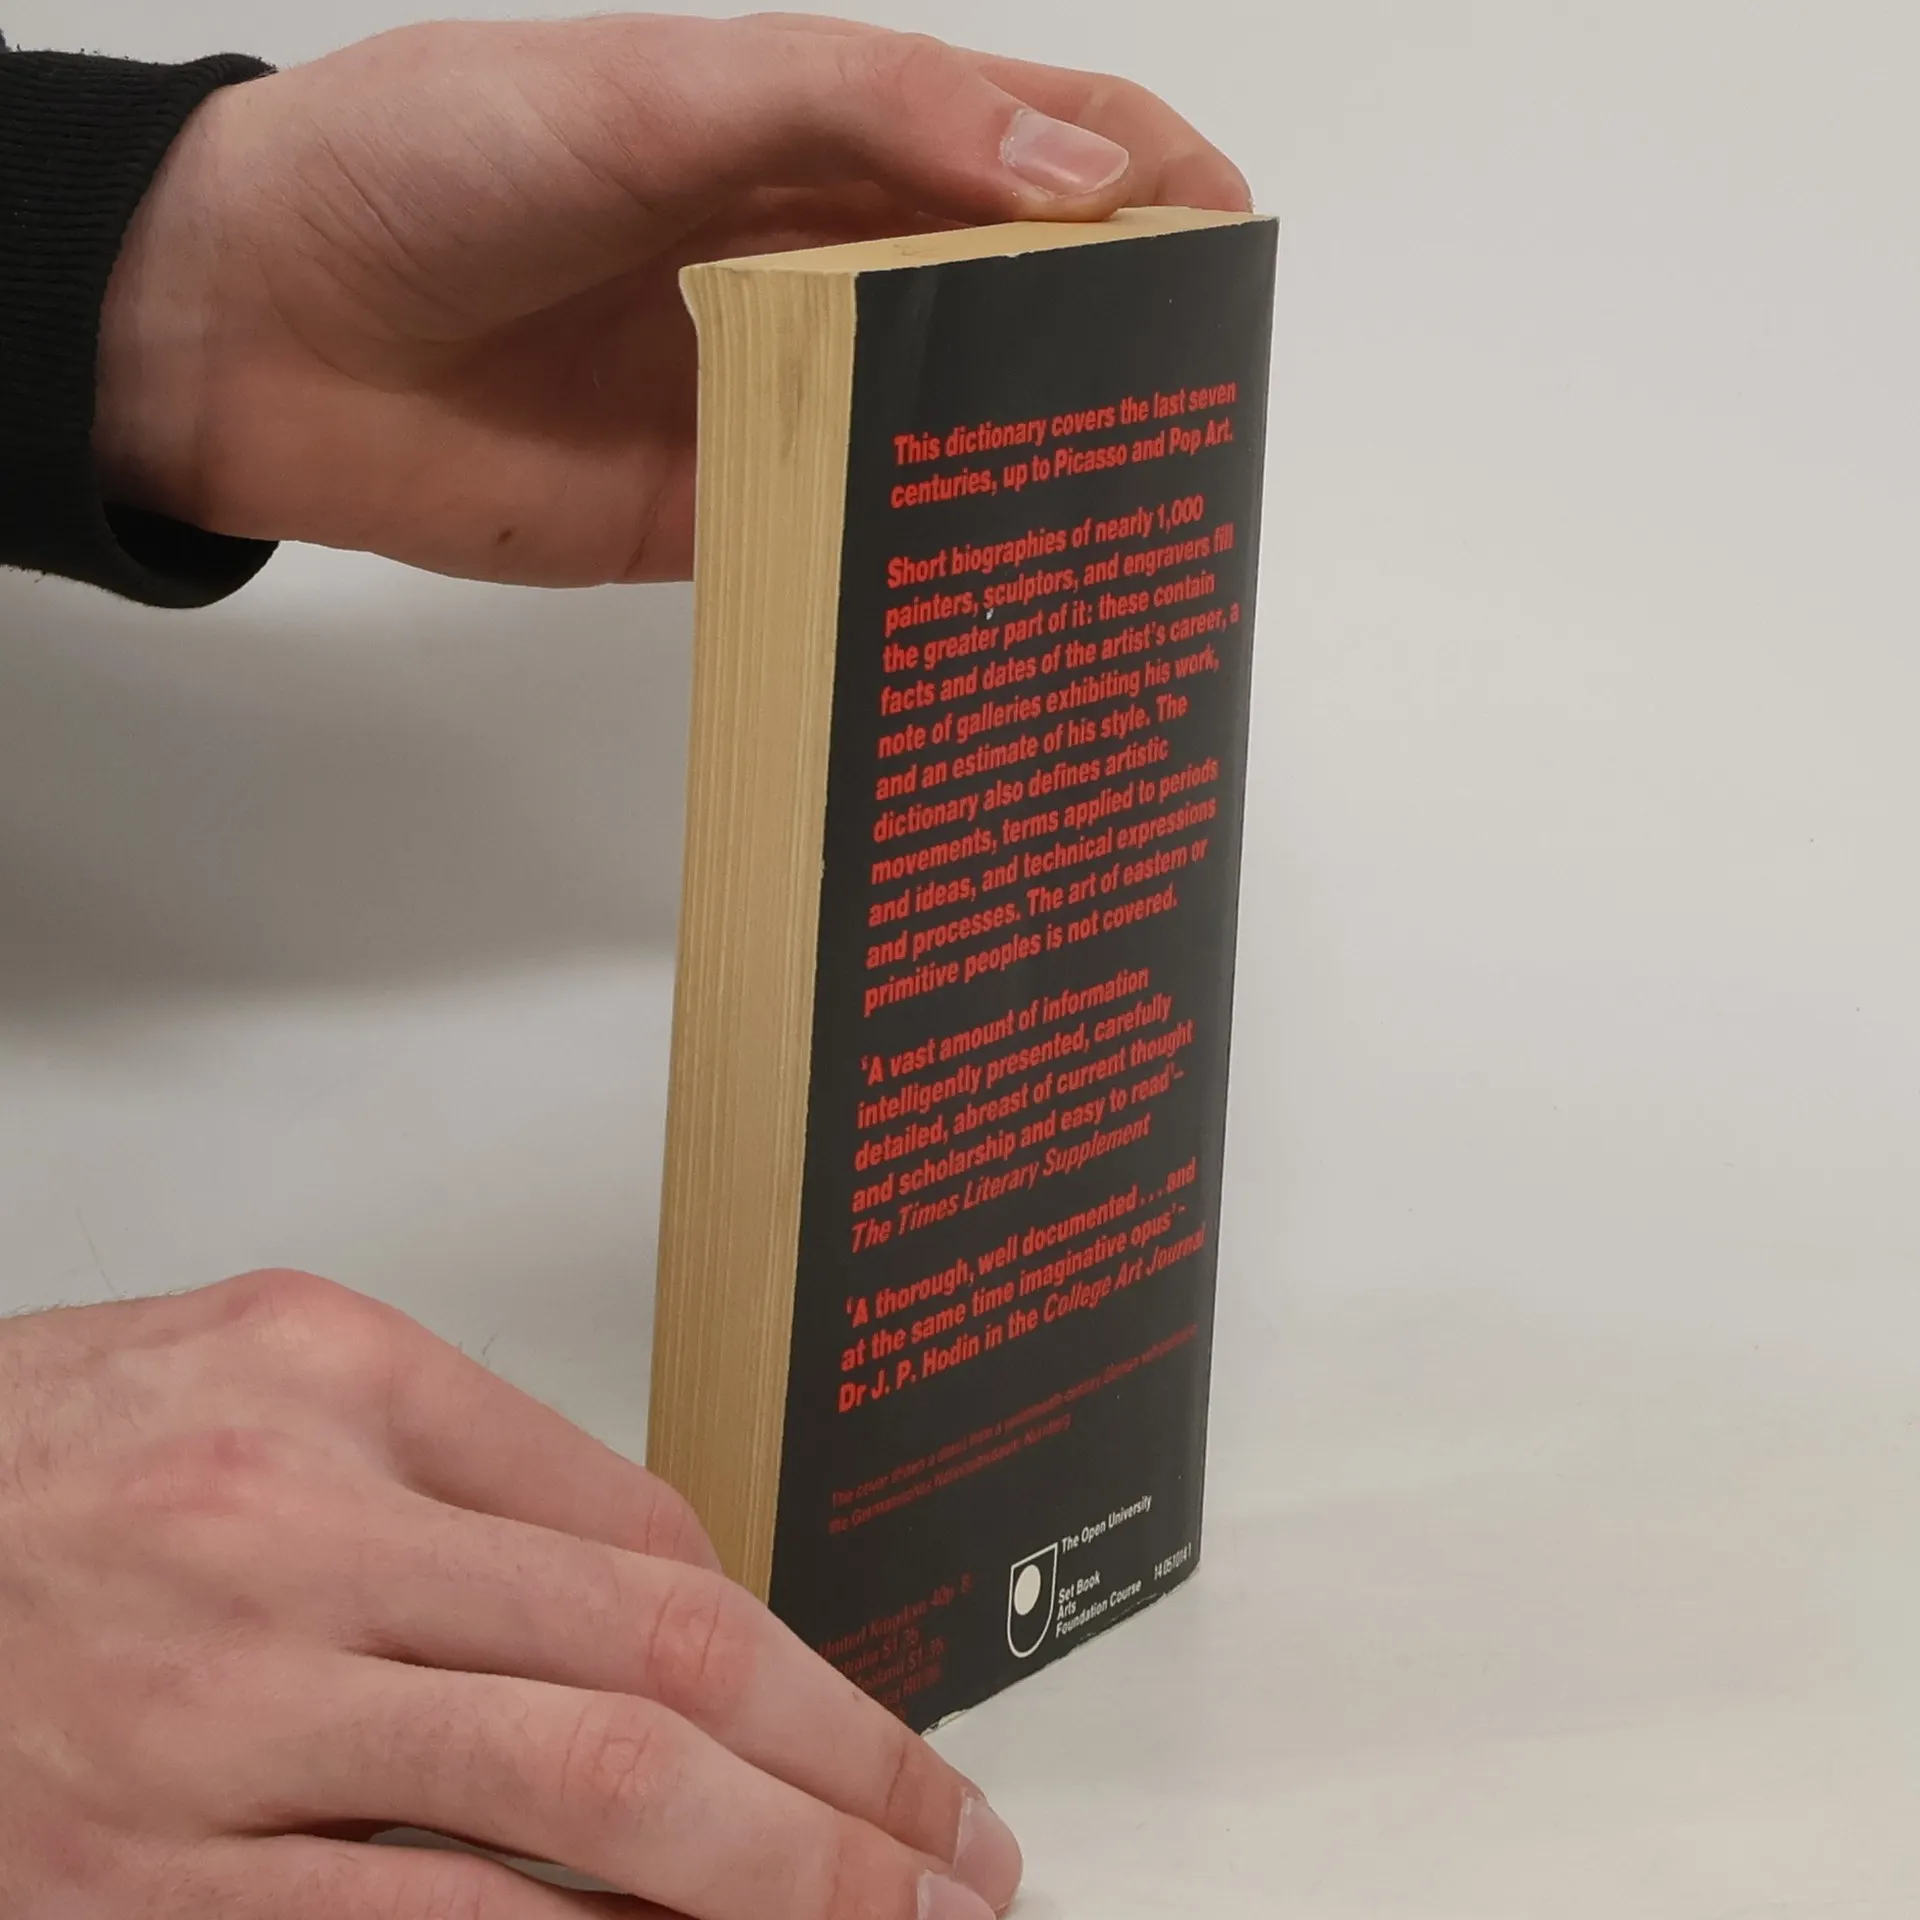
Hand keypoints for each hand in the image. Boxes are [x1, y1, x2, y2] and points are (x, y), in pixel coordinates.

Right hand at [0, 1271, 1022, 1917]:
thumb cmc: (42, 1454)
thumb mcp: (265, 1372)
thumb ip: (469, 1468)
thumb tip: (669, 1585)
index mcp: (337, 1379)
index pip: (646, 1526)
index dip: (800, 1653)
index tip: (885, 1731)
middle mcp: (293, 1533)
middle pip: (654, 1656)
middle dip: (844, 1773)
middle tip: (959, 1851)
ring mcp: (219, 1718)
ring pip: (572, 1801)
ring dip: (763, 1884)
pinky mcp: (143, 1885)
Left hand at [92, 11, 1250, 586]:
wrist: (264, 325)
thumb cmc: (441, 159)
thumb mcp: (657, 91)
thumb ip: (859, 115)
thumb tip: (1071, 177)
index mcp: (811, 132)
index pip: (1017, 138)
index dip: (1135, 168)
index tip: (1229, 230)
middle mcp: (812, 263)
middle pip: (1004, 292)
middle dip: (1111, 329)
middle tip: (1201, 394)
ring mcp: (776, 394)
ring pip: (943, 422)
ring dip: (1032, 455)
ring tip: (1136, 503)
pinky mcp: (725, 511)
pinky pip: (853, 533)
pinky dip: (924, 555)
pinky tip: (996, 586)